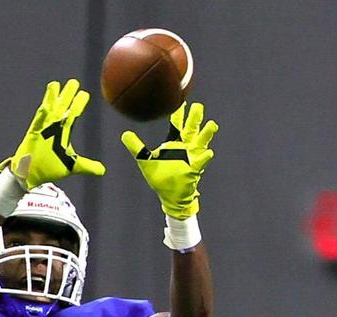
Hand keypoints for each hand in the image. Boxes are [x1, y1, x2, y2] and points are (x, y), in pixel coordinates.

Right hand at [0, 79, 105, 188]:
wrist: (33, 174)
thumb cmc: (51, 167)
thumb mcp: (73, 166)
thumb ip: (88, 166)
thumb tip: (103, 170)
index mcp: (62, 131)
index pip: (72, 114)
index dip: (78, 104)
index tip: (85, 94)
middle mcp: (53, 127)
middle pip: (61, 107)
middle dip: (67, 95)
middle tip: (74, 82)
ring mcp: (43, 129)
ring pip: (48, 110)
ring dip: (51, 98)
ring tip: (55, 85)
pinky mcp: (34, 135)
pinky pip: (38, 123)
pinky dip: (41, 116)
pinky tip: (44, 107)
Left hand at [121, 102, 217, 218]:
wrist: (169, 196)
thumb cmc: (160, 178)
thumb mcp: (145, 161)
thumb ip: (136, 147)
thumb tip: (124, 134)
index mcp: (173, 143)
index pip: (177, 124)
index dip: (179, 113)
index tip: (180, 100)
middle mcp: (184, 147)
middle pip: (191, 129)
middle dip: (195, 118)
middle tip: (198, 106)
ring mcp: (191, 158)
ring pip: (201, 142)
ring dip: (206, 134)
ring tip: (212, 125)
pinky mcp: (194, 169)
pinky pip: (201, 162)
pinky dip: (205, 157)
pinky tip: (208, 152)